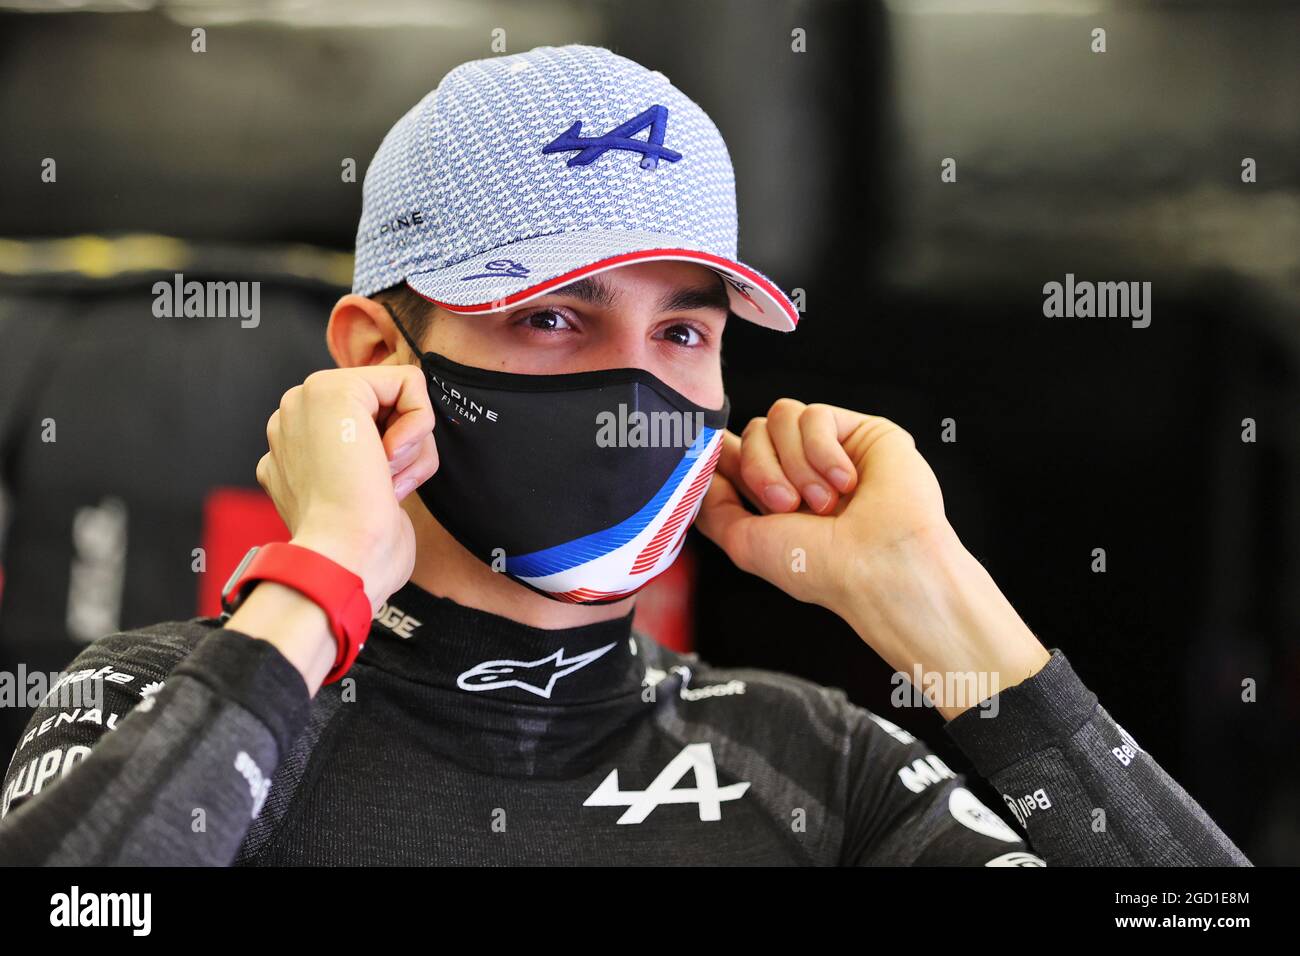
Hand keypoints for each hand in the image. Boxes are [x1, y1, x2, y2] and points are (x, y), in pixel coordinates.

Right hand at [256, 365, 437, 608]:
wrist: (340, 559)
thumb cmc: (357, 550)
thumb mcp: (357, 499)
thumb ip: (367, 463)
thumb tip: (390, 450)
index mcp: (295, 449)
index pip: (369, 426)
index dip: (392, 459)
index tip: (377, 493)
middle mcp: (293, 420)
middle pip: (384, 409)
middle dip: (404, 448)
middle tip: (382, 485)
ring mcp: (306, 401)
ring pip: (398, 397)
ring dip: (410, 445)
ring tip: (380, 479)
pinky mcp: (333, 389)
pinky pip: (409, 383)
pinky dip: (419, 423)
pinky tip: (387, 458)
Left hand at [696, 398, 947, 612]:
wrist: (879, 565)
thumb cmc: (819, 566)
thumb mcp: (746, 543)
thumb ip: (713, 507)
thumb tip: (698, 472)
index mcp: (777, 495)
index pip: (740, 453)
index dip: (723, 452)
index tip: (708, 454)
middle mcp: (803, 470)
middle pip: (753, 431)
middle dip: (760, 468)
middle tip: (787, 505)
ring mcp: (832, 449)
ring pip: (780, 416)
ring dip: (794, 463)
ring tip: (823, 502)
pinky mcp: (862, 431)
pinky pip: (815, 415)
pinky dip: (823, 452)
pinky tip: (847, 482)